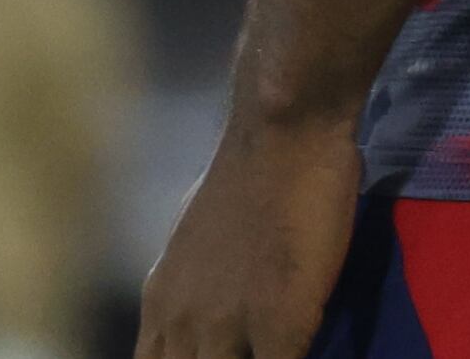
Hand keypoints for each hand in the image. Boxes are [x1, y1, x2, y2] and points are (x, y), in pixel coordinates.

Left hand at [137, 110, 359, 358]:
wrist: (284, 131)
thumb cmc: (248, 169)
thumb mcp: (194, 237)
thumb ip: (193, 283)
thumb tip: (206, 302)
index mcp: (161, 302)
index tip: (210, 349)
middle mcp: (181, 322)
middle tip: (240, 348)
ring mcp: (228, 327)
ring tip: (274, 346)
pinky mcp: (278, 324)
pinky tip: (308, 347)